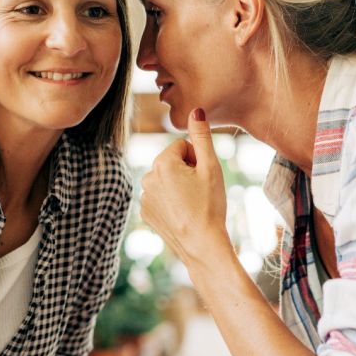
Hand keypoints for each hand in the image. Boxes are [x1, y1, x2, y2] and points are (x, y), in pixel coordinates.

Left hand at [140, 108, 230, 263]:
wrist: (202, 245)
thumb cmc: (210, 205)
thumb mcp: (210, 167)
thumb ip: (202, 136)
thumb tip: (196, 109)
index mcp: (162, 163)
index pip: (182, 146)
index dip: (197, 160)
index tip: (203, 178)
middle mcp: (147, 177)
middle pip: (173, 162)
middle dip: (187, 171)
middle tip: (200, 192)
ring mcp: (144, 196)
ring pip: (167, 179)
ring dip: (179, 185)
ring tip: (192, 204)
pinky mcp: (145, 212)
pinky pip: (161, 196)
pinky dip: (172, 201)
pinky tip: (183, 213)